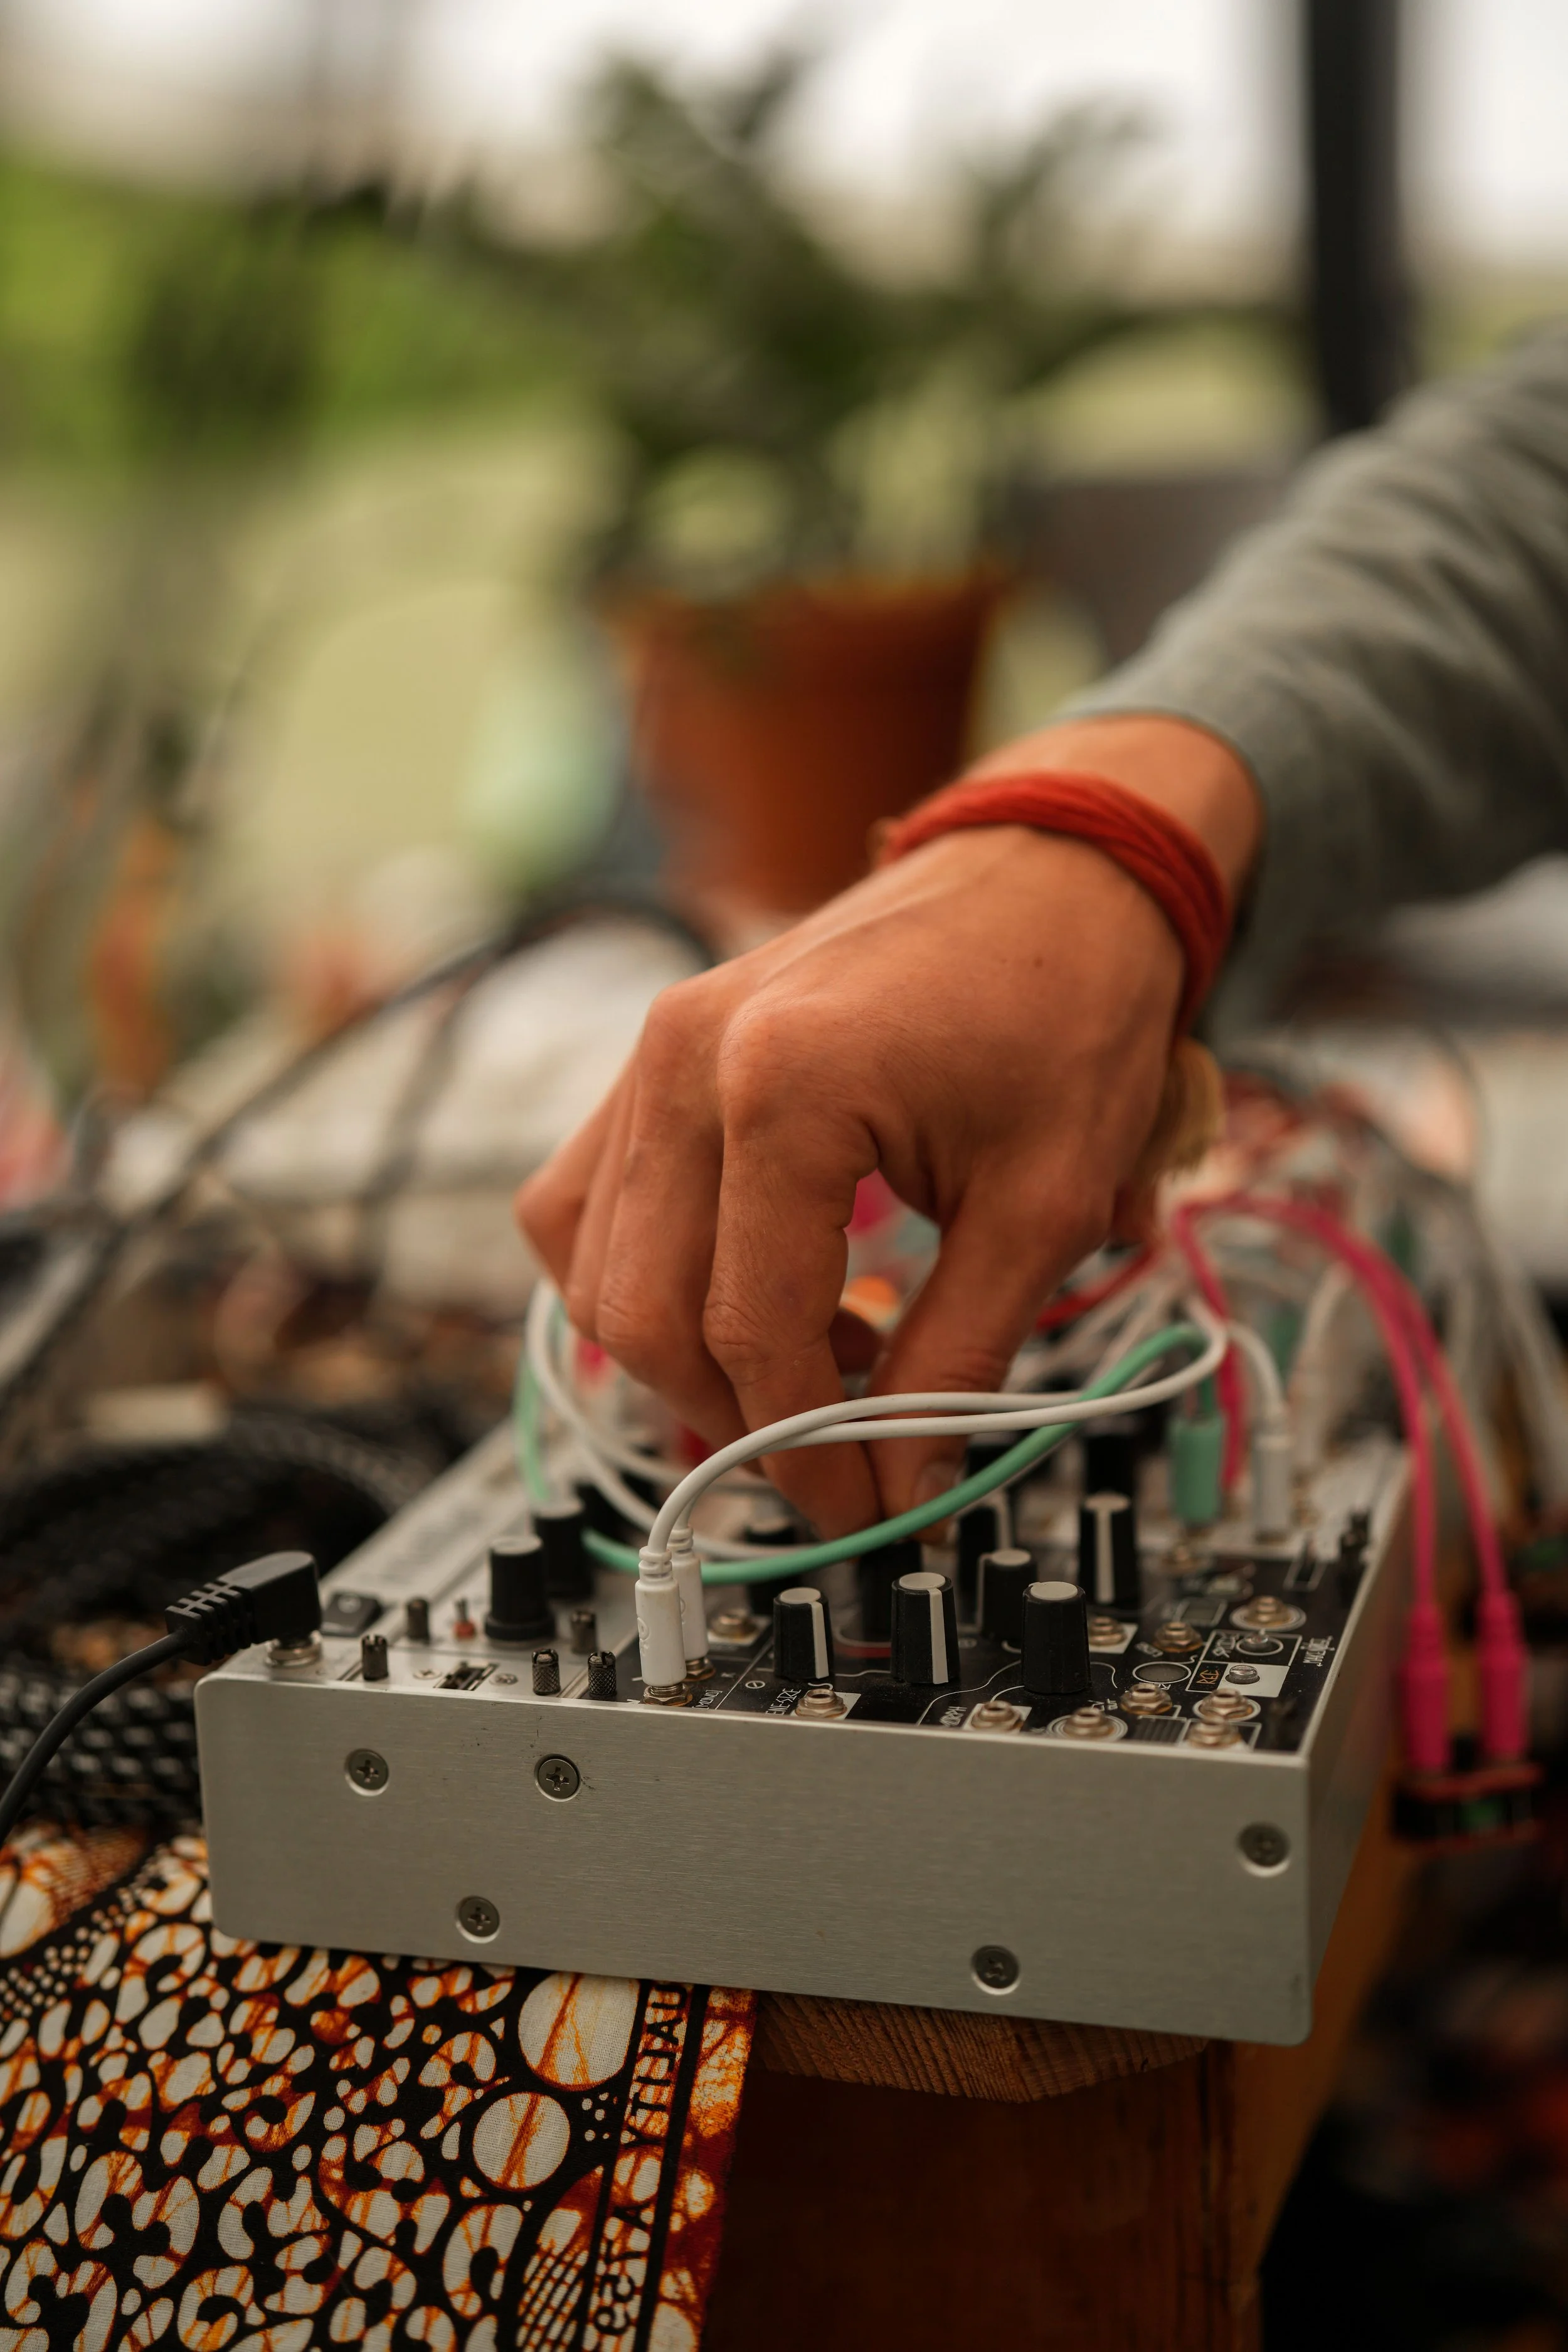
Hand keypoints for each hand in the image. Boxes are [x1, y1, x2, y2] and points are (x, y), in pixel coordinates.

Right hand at [517, 716, 1259, 1534]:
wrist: (1054, 868)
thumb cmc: (1065, 999)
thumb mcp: (1044, 1201)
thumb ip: (961, 1353)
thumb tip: (906, 1477)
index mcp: (783, 1085)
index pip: (752, 1329)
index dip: (807, 1447)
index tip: (866, 1510)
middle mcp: (686, 1061)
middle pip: (648, 1312)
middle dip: (736, 1419)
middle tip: (835, 1468)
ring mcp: (653, 1049)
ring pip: (596, 1266)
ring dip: (683, 1356)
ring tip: (807, 1378)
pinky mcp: (655, 1053)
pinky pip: (589, 1199)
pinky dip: (647, 1277)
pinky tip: (746, 1301)